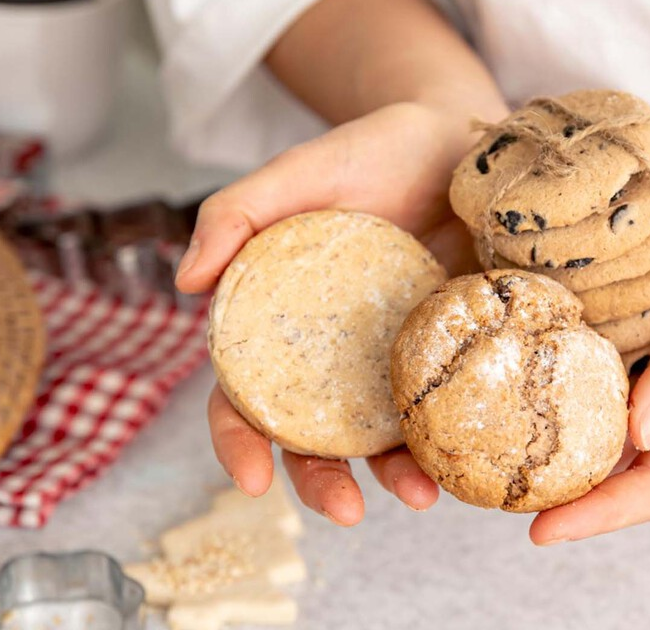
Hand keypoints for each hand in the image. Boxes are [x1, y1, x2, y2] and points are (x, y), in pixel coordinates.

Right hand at [182, 102, 490, 523]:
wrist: (458, 137)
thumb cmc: (371, 149)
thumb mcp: (299, 171)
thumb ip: (234, 213)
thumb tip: (184, 282)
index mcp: (280, 319)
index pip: (242, 391)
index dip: (237, 439)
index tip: (251, 480)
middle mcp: (332, 350)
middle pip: (312, 432)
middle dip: (320, 480)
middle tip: (345, 511)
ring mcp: (392, 354)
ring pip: (380, 432)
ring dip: (392, 474)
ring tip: (423, 494)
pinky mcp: (448, 346)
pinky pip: (442, 401)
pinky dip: (448, 435)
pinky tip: (465, 456)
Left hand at [530, 141, 649, 544]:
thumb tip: (637, 434)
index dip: (599, 514)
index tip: (539, 532)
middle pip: (614, 463)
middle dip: (560, 487)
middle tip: (492, 490)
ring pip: (593, 414)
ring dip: (547, 432)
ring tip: (484, 441)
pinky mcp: (633, 330)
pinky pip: (586, 359)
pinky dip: (553, 369)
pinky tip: (508, 366)